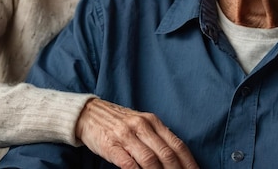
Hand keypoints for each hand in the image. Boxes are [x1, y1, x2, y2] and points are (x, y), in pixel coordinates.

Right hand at [76, 98, 198, 168]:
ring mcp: (127, 135)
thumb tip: (176, 159)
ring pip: (151, 161)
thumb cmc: (118, 122)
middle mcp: (142, 126)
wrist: (88, 113)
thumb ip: (156, 138)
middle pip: (167, 155)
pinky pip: (129, 164)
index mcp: (153, 121)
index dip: (189, 163)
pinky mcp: (112, 145)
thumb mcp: (140, 123)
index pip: (177, 145)